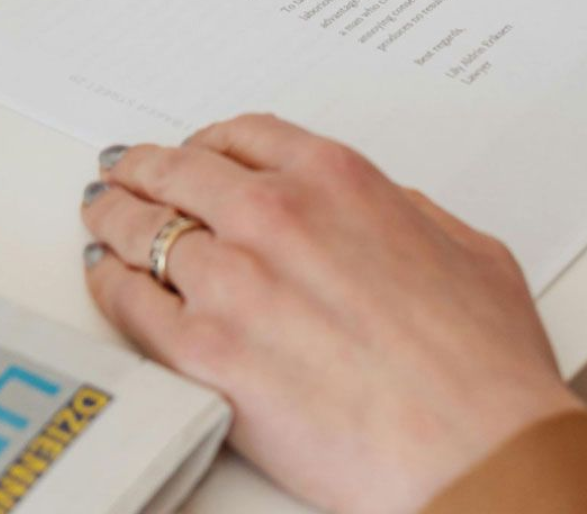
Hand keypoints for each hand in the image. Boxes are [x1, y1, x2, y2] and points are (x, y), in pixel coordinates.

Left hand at [82, 114, 578, 513]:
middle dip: (146, 170)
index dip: (209, 143)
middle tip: (125, 172)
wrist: (478, 450)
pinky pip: (133, 304)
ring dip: (117, 218)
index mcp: (335, 179)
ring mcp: (233, 282)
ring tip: (101, 214)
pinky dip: (111, 285)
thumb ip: (406, 215)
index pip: (245, 137)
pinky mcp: (206, 353)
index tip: (196, 153)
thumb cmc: (485, 366)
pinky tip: (106, 277)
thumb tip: (382, 216)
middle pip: (181, 173)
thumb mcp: (464, 249)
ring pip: (147, 231)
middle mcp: (274, 215)